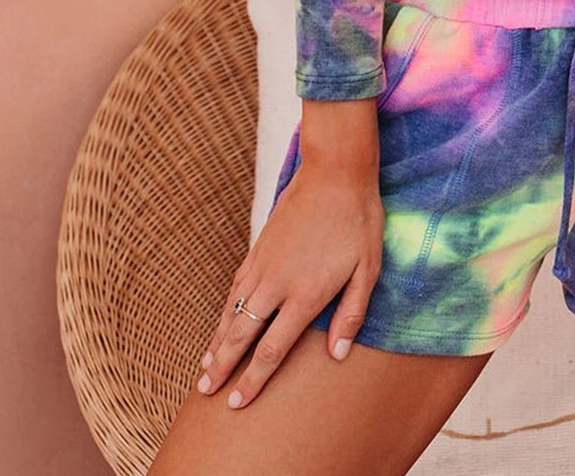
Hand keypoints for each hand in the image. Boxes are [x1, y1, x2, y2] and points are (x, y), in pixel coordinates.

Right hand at [195, 156, 383, 408]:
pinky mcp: (259, 247)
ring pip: (232, 311)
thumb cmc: (358, 221)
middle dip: (223, 367)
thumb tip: (338, 354)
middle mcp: (277, 284)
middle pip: (241, 335)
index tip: (238, 402)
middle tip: (207, 393)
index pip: (271, 349)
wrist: (335, 172)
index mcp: (305, 295)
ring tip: (206, 368)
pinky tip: (222, 321)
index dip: (253, 379)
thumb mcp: (368, 269)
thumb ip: (352, 314)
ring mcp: (264, 264)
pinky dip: (225, 309)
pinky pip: (236, 285)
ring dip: (217, 341)